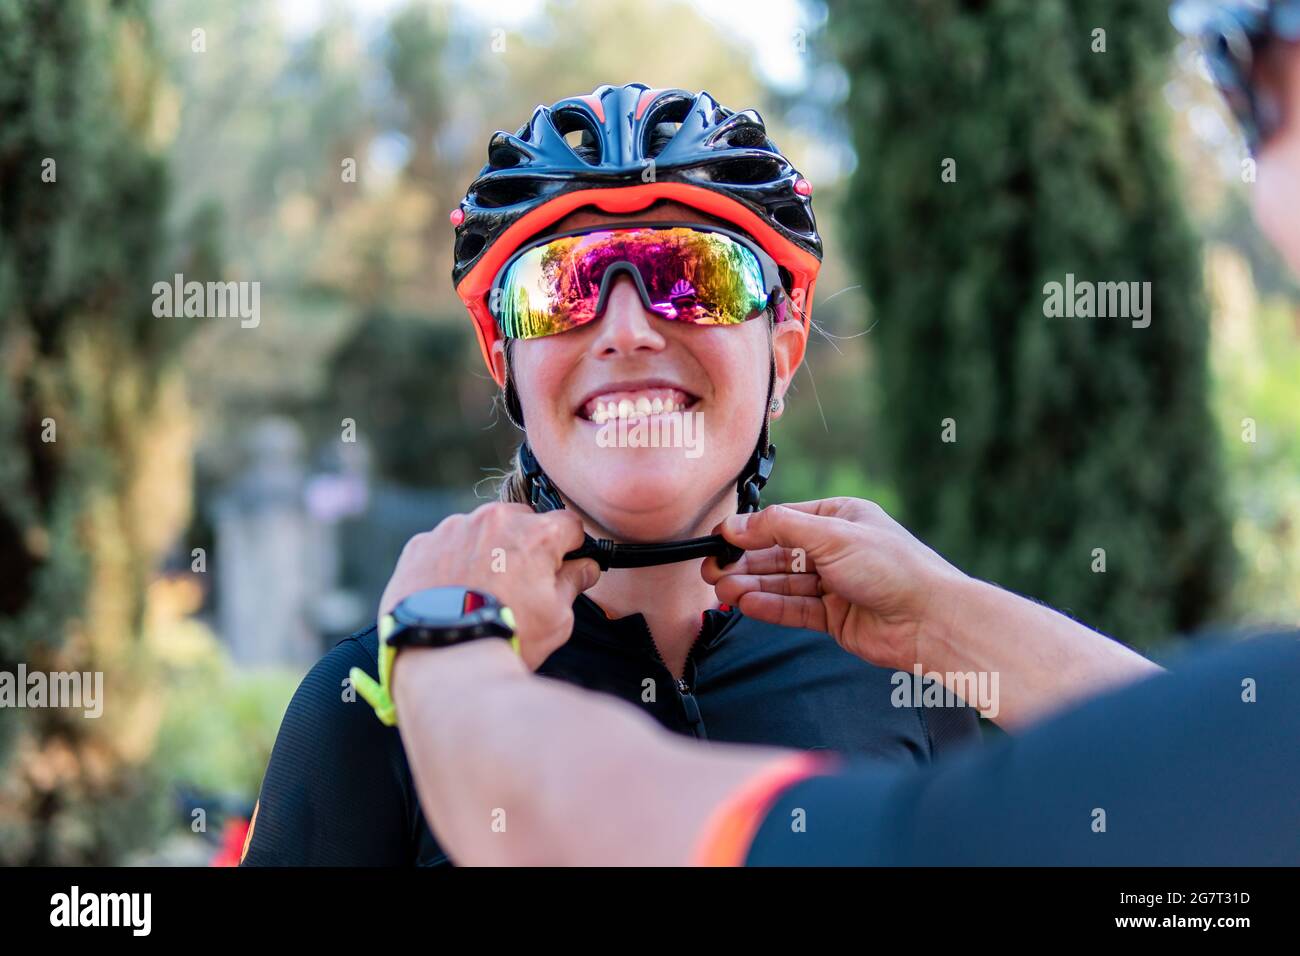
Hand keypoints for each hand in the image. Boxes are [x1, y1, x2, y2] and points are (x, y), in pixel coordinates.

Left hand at [380, 502, 599, 669]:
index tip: (562, 565)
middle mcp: (494, 520)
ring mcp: (453, 529)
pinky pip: (445, 545)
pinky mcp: (422, 544)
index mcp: (535, 534)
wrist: (444, 659)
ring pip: (481, 529)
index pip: (568, 524)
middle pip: (522, 521)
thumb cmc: (507, 638)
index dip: (570, 547)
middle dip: (524, 545)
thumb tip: (585, 568)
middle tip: (518, 584)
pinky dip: (452, 561)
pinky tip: (453, 592)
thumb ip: (573, 584)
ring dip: (487, 549)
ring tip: (481, 591)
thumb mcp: (557, 618)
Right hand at [702, 497, 967, 670]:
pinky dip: (770, 606)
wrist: (929, 619)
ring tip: (722, 592)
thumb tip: (736, 524)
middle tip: (711, 571)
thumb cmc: (893, 568)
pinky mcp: (835, 617)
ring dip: (752, 585)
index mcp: (840, 518)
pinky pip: (795, 609)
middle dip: (745, 563)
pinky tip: (746, 604)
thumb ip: (780, 528)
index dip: (750, 531)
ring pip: (783, 583)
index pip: (784, 521)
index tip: (719, 539)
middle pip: (779, 554)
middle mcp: (836, 549)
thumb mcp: (831, 536)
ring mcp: (835, 584)